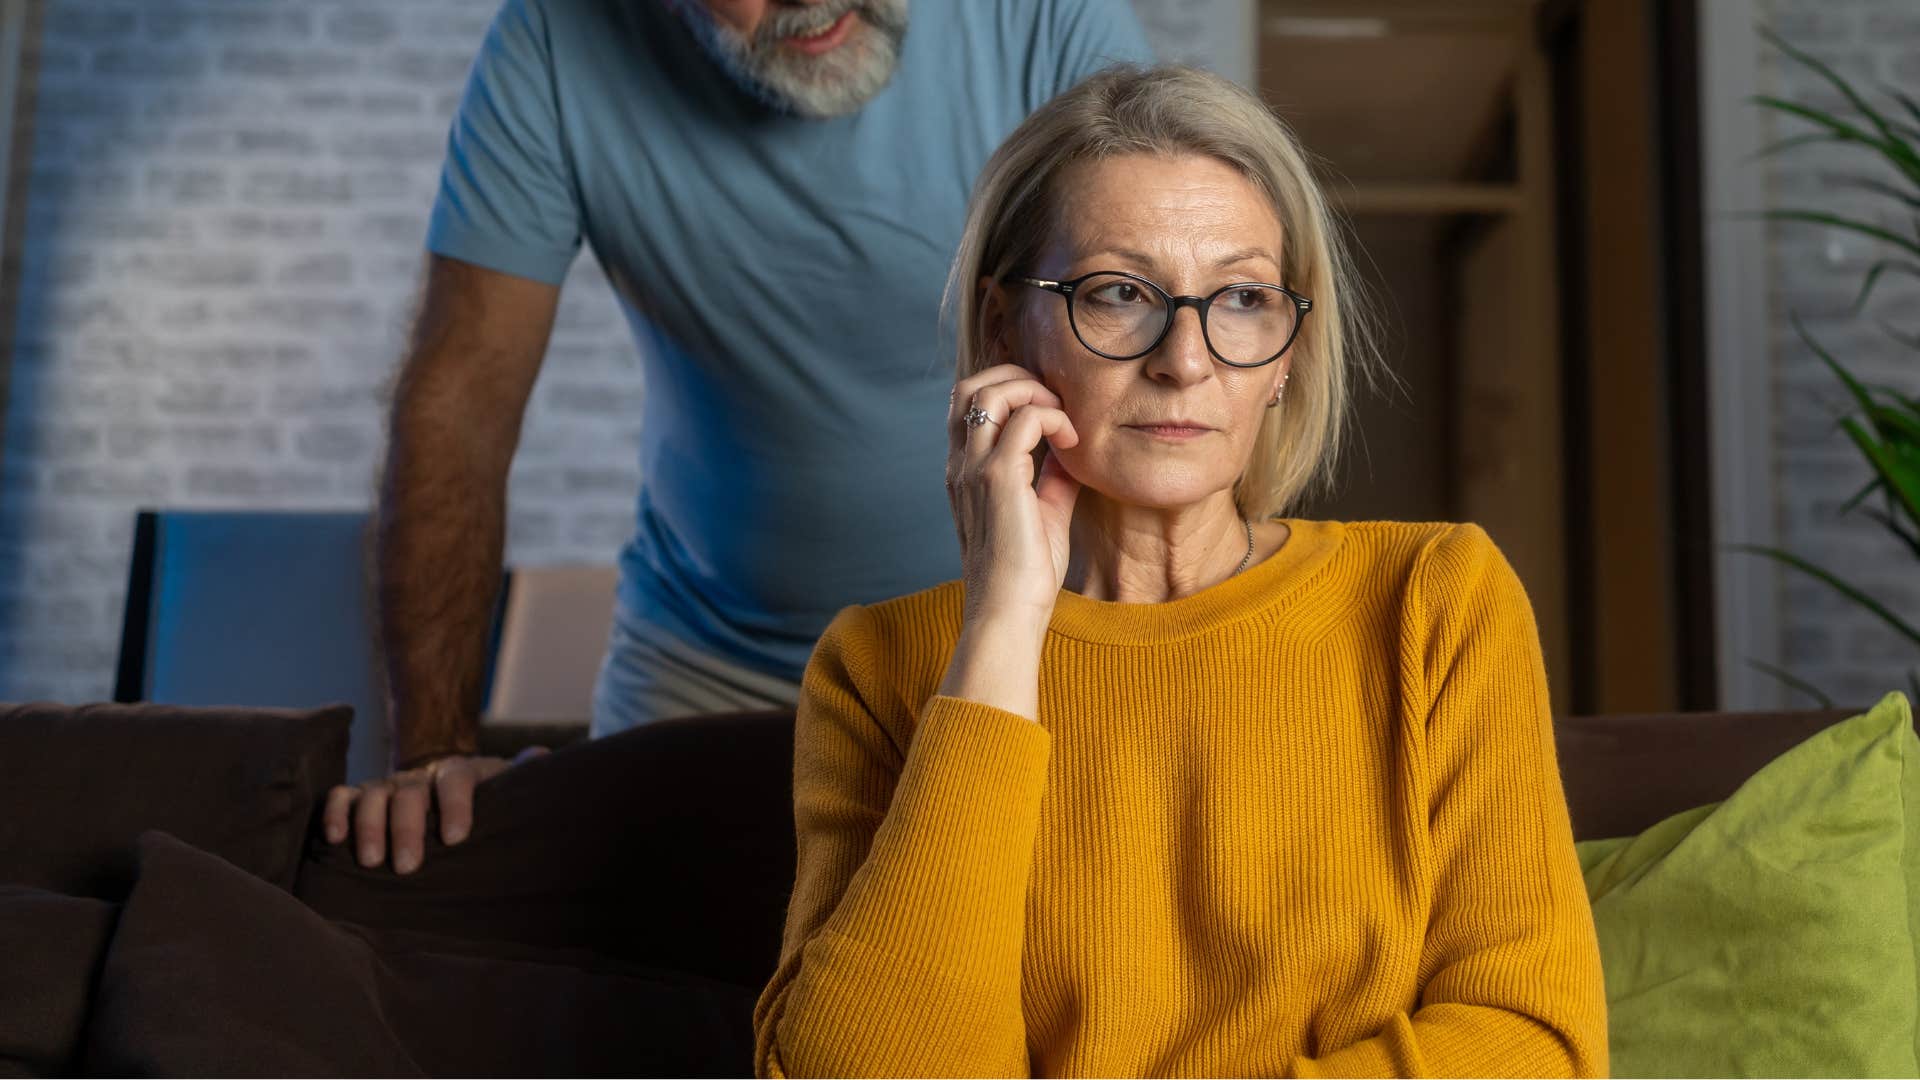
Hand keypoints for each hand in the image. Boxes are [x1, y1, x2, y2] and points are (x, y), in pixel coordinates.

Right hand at [320, 747, 546, 873]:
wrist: (449, 788)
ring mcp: (389, 786)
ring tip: (371, 861)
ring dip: (369, 825)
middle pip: (409, 792)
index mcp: (459, 773)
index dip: (455, 804)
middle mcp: (420, 776)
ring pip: (373, 794)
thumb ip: (523, 777)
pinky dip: (335, 813)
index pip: (455, 779)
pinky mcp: (361, 798)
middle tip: (408, 866)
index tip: (456, 838)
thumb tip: (542, 757)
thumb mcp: (507, 791)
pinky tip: (334, 838)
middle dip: (407, 828)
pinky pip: (341, 797)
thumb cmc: (485, 803)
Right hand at [945, 364, 1082, 632]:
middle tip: (1054, 402)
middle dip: (1016, 378)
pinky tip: (1072, 443)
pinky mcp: (998, 478)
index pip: (969, 405)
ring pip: (991, 392)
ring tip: (1062, 418)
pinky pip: (1025, 420)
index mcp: (964, 472)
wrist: (1008, 613)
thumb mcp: (1042, 514)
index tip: (1049, 413)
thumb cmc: (1024, 575)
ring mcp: (975, 469)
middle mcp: (962, 464)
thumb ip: (1051, 478)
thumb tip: (1072, 450)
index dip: (1007, 390)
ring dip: (1034, 391)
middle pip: (970, 386)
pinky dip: (1054, 419)